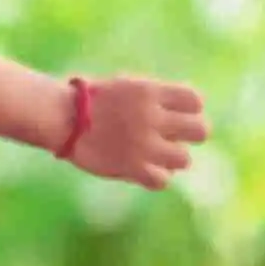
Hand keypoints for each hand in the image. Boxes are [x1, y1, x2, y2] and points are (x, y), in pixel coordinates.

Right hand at [58, 73, 207, 188]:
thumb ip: (154, 96)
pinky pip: (162, 180)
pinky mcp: (133, 168)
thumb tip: (180, 109)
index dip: (191, 108)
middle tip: (174, 137)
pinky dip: (156, 177)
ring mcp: (145, 145)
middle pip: (201, 131)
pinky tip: (145, 170)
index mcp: (151, 92)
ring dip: (173, 158)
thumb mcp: (125, 85)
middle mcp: (153, 118)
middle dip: (191, 134)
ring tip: (157, 155)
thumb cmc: (91, 99)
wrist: (63, 117)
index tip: (179, 113)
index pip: (195, 101)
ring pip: (184, 159)